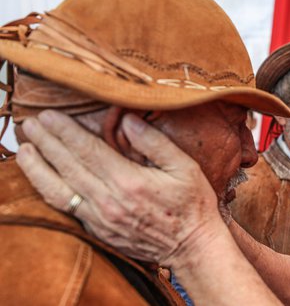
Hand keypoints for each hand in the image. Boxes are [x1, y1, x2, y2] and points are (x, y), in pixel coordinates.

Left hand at [16, 110, 222, 264]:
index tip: (50, 116)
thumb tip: (127, 120)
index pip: (88, 150)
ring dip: (37, 168)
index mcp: (130, 182)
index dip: (65, 131)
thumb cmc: (192, 204)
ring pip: (58, 191)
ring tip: (23, 149)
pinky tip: (42, 178)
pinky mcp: (99, 231)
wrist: (192, 246)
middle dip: (46, 142)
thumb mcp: (184, 167)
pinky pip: (66, 209)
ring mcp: (101, 219)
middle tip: (31, 123)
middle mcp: (109, 201)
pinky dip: (49, 191)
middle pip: (68, 167)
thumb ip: (154, 142)